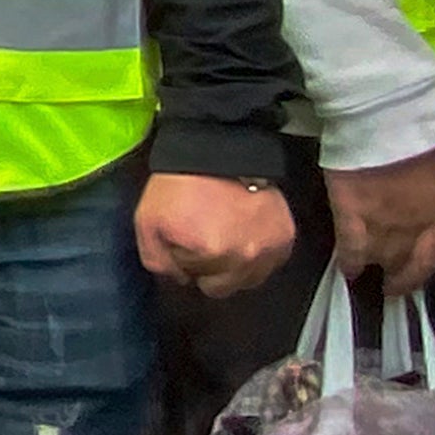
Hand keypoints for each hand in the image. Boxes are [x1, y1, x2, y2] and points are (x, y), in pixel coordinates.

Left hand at [132, 172, 294, 297]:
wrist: (218, 148)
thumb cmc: (181, 183)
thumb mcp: (148, 222)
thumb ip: (157, 261)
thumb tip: (179, 280)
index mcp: (212, 253)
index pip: (197, 281)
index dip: (187, 261)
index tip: (185, 240)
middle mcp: (246, 256)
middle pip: (225, 286)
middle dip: (212, 268)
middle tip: (205, 238)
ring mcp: (269, 248)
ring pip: (249, 278)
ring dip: (236, 264)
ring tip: (226, 234)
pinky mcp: (286, 236)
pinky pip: (270, 263)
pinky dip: (258, 252)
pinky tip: (244, 233)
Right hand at [321, 147, 434, 292]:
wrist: (385, 123)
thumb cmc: (415, 139)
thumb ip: (426, 198)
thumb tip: (418, 207)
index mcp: (434, 215)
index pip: (429, 257)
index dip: (419, 274)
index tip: (411, 281)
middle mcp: (410, 229)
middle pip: (403, 262)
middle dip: (397, 276)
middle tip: (389, 286)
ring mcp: (380, 226)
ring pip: (376, 260)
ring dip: (371, 270)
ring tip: (362, 275)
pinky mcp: (351, 218)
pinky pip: (350, 250)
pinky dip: (348, 263)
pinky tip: (346, 270)